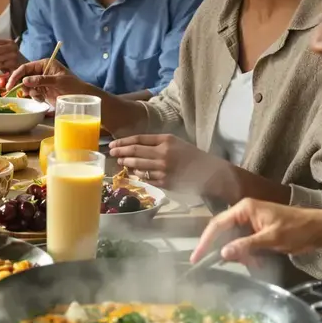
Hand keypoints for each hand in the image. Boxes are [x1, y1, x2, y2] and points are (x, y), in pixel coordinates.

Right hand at [6, 58, 93, 104]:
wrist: (80, 97)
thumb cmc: (72, 85)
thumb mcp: (57, 81)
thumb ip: (41, 80)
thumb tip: (25, 81)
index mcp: (44, 64)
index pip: (25, 67)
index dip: (16, 75)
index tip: (10, 85)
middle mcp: (41, 72)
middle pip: (23, 77)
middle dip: (22, 85)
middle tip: (22, 93)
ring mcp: (41, 82)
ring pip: (26, 86)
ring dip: (30, 92)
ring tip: (39, 96)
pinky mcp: (42, 91)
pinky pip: (32, 94)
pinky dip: (34, 97)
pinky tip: (42, 98)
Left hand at [108, 133, 230, 193]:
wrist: (210, 173)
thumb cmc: (191, 156)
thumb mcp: (175, 142)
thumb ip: (156, 143)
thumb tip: (134, 145)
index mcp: (166, 140)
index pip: (138, 140)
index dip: (123, 142)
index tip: (113, 144)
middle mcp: (163, 154)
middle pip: (134, 152)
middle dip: (120, 152)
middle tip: (112, 153)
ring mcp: (163, 169)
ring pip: (137, 166)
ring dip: (126, 164)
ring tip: (121, 162)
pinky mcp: (164, 182)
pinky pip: (145, 178)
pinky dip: (137, 175)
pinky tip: (133, 173)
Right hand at [192, 199, 321, 265]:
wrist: (320, 229)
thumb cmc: (296, 229)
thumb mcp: (271, 238)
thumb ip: (246, 245)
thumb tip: (223, 253)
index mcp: (244, 209)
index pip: (217, 224)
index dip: (205, 241)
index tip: (196, 257)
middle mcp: (243, 213)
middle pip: (224, 234)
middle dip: (229, 251)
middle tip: (236, 264)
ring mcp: (250, 223)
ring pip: (234, 242)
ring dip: (242, 255)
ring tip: (256, 262)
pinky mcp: (257, 232)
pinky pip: (244, 244)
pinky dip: (249, 254)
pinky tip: (259, 261)